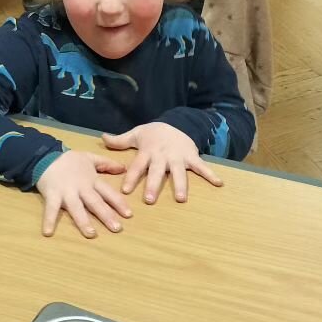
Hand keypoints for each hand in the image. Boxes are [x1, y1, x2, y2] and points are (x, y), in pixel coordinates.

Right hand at [35, 151, 130, 238]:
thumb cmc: (68, 159)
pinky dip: (49, 220)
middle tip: (117, 228)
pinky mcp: (52, 195)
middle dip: (106, 215)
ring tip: (91, 234)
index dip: (118, 203)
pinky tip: (47, 232)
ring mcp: (66, 192)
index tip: (129, 214)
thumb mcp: (89, 157)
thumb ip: (106, 163)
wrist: (45, 155)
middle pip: (95, 202)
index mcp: (91, 180)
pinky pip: (50, 209)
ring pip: (77, 208)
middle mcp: (81, 187)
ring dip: (83, 221)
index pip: (108, 192)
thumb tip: (123, 168)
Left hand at [103, 122, 222, 203]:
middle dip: (154, 185)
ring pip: (178, 172)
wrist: (178, 121)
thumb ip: (120, 140)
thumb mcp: (137, 134)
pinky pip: (202, 167)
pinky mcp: (192, 157)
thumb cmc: (154, 133)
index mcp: (148, 152)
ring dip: (180, 184)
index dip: (132, 178)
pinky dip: (211, 174)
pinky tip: (219, 183)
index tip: (126, 190)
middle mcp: (163, 156)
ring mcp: (178, 157)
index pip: (137, 166)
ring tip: (180, 198)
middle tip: (150, 200)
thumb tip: (102, 138)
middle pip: (157, 172)